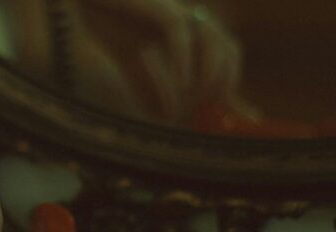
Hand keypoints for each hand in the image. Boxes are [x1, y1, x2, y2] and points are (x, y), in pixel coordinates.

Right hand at [78, 0, 242, 121]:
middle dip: (223, 82)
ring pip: (212, 38)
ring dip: (209, 73)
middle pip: (227, 47)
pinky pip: (179, 32)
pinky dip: (183, 60)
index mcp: (186, 30)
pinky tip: (180, 84)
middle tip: (205, 109)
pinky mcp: (159, 6)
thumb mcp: (129, 60)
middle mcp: (188, 19)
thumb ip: (145, 84)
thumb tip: (165, 117)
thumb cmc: (106, 20)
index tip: (223, 112)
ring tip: (193, 98)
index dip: (229, 85)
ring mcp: (176, 10)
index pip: (224, 56)